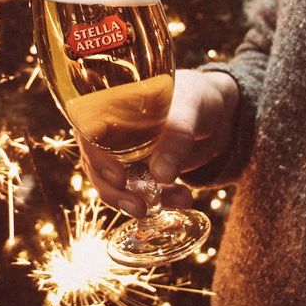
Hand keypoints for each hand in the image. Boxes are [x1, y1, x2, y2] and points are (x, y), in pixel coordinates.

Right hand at [78, 70, 237, 215]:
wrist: (217, 112)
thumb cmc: (196, 98)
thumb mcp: (191, 111)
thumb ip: (176, 138)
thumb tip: (161, 176)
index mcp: (110, 106)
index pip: (88, 134)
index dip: (97, 158)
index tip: (119, 179)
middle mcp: (110, 131)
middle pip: (96, 165)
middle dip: (114, 192)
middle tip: (139, 208)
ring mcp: (124, 154)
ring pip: (114, 184)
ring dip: (139, 200)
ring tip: (179, 201)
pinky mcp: (140, 172)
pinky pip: (138, 191)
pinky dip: (159, 201)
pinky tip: (183, 199)